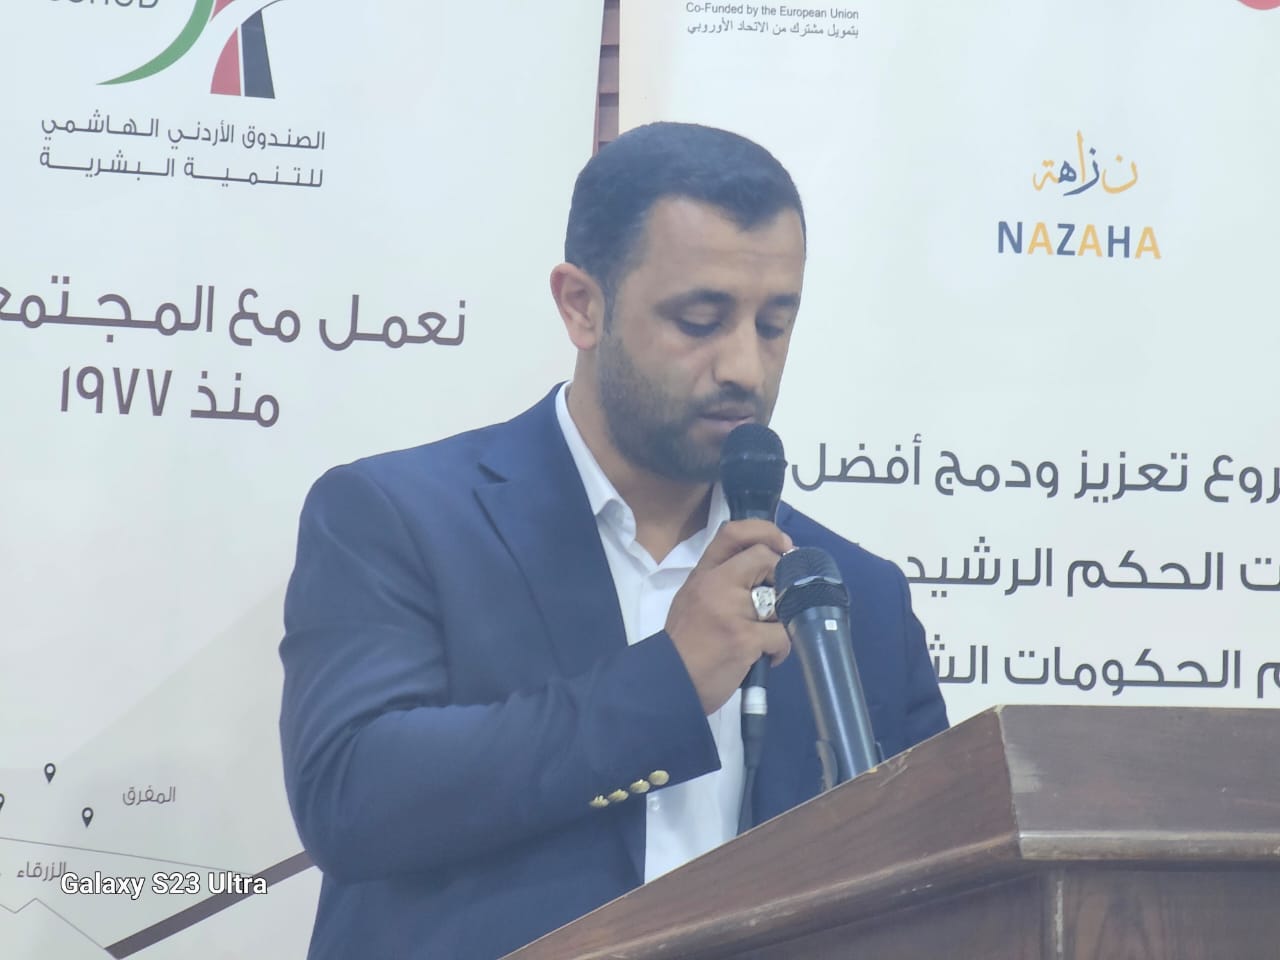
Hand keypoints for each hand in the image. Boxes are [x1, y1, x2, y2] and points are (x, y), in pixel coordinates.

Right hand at [664, 519, 792, 714]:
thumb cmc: (684, 644)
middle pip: (764, 558)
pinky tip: (767, 658)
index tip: (783, 546)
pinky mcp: (744, 638)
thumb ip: (722, 583)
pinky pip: (782, 634)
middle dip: (782, 577)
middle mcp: (716, 584)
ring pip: (780, 599)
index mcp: (703, 574)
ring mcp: (731, 610)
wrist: (670, 682)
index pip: (733, 532)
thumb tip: (764, 574)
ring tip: (769, 636)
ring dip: (782, 619)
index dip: (765, 531)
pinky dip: (781, 649)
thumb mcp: (693, 600)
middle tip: (780, 600)